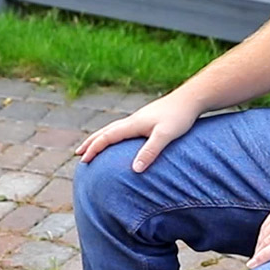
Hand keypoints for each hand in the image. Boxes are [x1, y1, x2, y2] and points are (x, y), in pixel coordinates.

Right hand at [76, 89, 200, 170]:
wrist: (190, 100)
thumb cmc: (179, 117)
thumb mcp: (165, 135)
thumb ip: (150, 151)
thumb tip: (135, 170)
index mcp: (133, 124)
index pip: (107, 137)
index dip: (94, 148)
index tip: (84, 160)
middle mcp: (133, 120)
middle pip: (106, 131)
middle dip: (91, 143)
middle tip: (78, 154)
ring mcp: (139, 119)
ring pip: (114, 129)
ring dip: (100, 138)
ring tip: (93, 147)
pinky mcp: (147, 120)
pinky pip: (123, 129)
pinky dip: (113, 135)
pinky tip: (119, 140)